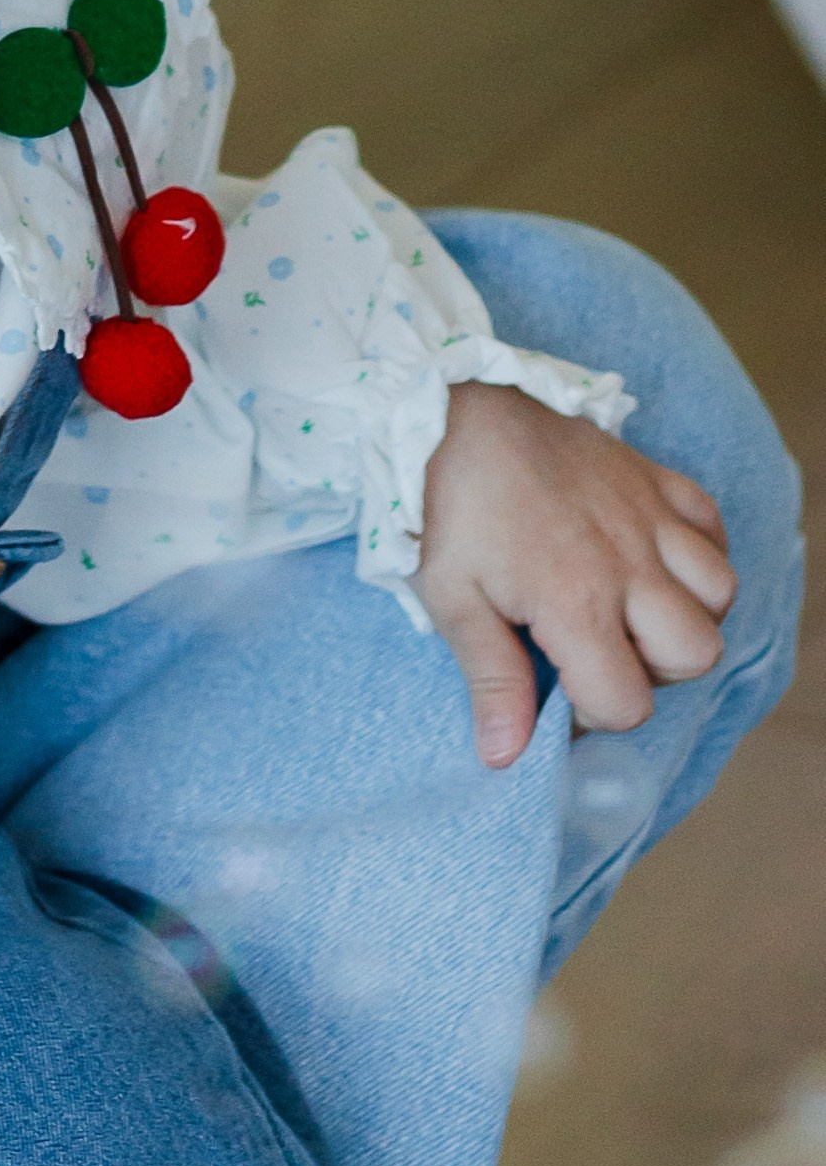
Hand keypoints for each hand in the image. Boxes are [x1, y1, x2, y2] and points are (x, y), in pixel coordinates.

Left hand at [418, 381, 734, 767]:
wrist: (450, 409)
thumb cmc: (445, 506)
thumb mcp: (451, 600)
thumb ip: (491, 679)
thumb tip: (507, 756)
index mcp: (575, 601)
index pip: (628, 701)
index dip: (596, 716)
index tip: (563, 698)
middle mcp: (628, 563)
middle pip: (695, 653)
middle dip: (653, 670)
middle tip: (600, 649)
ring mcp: (649, 517)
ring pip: (719, 593)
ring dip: (685, 614)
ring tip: (629, 607)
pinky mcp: (654, 478)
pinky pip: (713, 526)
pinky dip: (699, 552)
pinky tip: (653, 559)